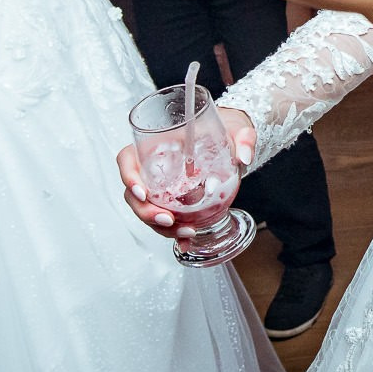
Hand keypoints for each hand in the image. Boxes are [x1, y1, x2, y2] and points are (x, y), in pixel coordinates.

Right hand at [116, 110, 256, 243]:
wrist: (232, 142)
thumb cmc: (225, 129)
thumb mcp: (237, 129)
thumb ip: (244, 138)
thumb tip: (244, 156)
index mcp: (159, 144)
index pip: (128, 158)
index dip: (128, 176)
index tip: (142, 193)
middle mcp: (154, 167)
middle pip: (133, 192)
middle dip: (146, 211)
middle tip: (168, 221)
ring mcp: (161, 186)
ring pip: (146, 210)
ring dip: (160, 226)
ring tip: (185, 232)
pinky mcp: (173, 200)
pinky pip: (164, 218)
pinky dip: (173, 233)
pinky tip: (186, 242)